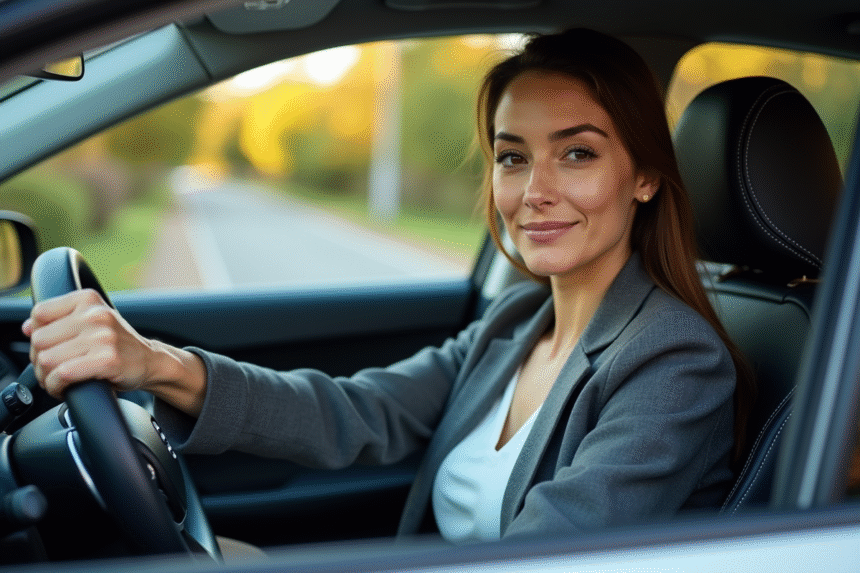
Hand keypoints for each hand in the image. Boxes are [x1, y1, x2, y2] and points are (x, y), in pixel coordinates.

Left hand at [23, 289, 155, 398]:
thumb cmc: (117, 344)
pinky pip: (63, 374)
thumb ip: (60, 320)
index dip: (38, 335)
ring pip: (47, 359)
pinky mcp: (107, 359)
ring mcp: (102, 337)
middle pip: (40, 340)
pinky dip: (57, 386)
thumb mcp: (91, 321)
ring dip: (46, 377)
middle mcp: (96, 314)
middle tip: (53, 370)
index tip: (50, 347)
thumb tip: (27, 327)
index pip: (39, 314)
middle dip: (40, 360)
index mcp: (88, 299)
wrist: (151, 361)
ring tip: (58, 380)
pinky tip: (65, 388)